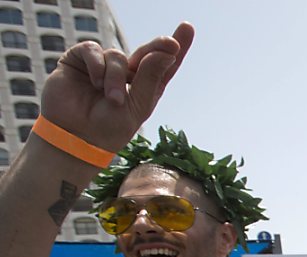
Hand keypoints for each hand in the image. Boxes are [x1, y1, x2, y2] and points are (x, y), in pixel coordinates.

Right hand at [41, 22, 192, 149]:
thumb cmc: (109, 128)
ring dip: (116, 77)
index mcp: (145, 87)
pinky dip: (97, 65)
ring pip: (118, 55)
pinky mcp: (80, 60)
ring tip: (112, 98)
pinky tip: (95, 82)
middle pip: (146, 52)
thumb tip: (169, 50)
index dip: (176, 46)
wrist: (76, 137)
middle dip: (158, 47)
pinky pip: (93, 50)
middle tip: (171, 44)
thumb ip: (150, 77)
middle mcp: (127, 74)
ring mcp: (104, 65)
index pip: (164, 64)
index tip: (187, 27)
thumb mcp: (137, 106)